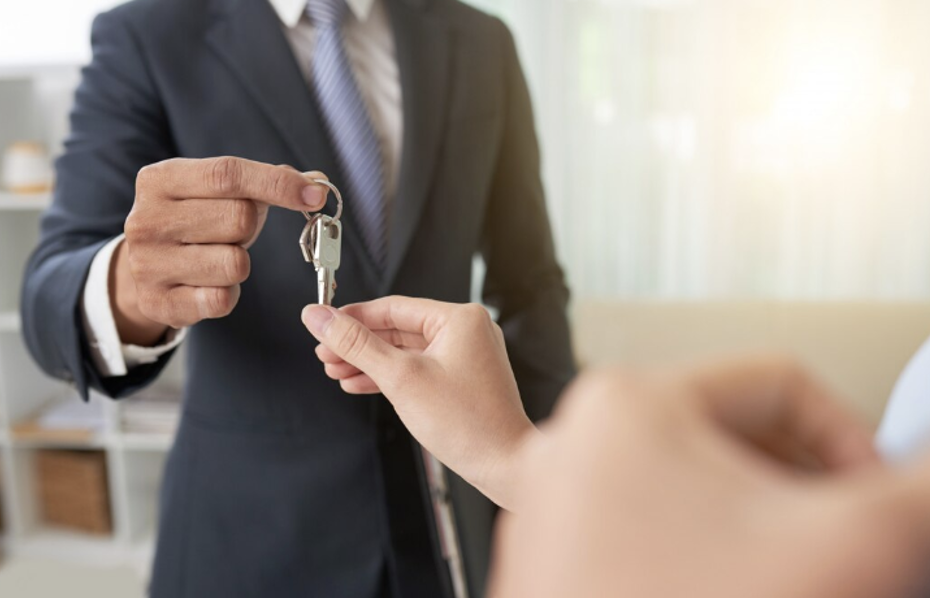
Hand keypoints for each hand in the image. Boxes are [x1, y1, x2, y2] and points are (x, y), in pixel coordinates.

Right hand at [116, 157, 328, 344]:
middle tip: (232, 233)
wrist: (145, 267)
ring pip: (235, 263)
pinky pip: (222, 300)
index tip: (315, 196)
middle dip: (250, 228)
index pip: (228, 174)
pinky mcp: (158, 303)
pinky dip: (228, 294)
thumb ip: (268, 182)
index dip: (277, 183)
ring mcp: (147, 263)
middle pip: (238, 218)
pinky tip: (209, 285)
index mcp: (161, 179)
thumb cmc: (197, 222)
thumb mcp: (221, 193)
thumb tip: (318, 182)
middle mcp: (146, 219)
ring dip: (240, 263)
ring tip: (217, 258)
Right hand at [302, 297, 537, 509]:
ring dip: (369, 362)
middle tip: (325, 353)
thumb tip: (320, 318)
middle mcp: (467, 331)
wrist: (504, 465)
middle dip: (358, 344)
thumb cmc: (468, 423)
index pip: (393, 307)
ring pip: (405, 351)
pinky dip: (389, 377)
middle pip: (397, 329)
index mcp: (460, 318)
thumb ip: (356, 344)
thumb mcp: (400, 378)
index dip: (353, 317)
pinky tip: (361, 384)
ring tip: (336, 371)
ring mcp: (466, 357)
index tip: (322, 323)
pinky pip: (418, 369)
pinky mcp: (462, 380)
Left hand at [488, 358, 929, 597]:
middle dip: (804, 492)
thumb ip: (914, 492)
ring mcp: (558, 499)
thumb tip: (929, 470)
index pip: (780, 383)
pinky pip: (652, 528)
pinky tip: (736, 586)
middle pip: (736, 436)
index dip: (853, 438)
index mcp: (630, 402)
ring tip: (786, 575)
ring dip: (761, 527)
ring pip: (696, 487)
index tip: (878, 495)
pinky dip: (708, 553)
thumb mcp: (840, 548)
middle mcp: (579, 439)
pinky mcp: (556, 553)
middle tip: (841, 547)